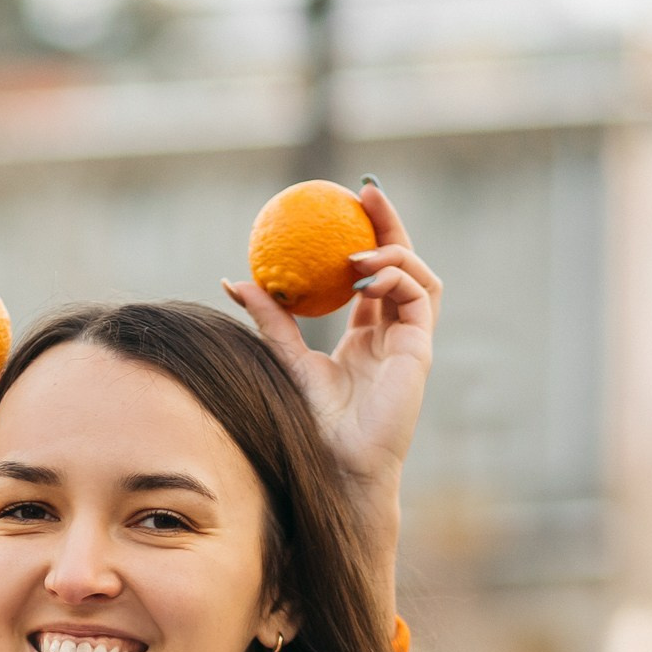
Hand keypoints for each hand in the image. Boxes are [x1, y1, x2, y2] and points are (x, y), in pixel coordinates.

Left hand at [223, 182, 439, 604]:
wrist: (333, 461)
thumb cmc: (309, 421)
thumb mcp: (284, 356)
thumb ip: (268, 319)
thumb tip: (232, 280)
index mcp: (366, 337)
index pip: (372, 276)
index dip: (364, 238)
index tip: (343, 204)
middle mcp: (393, 335)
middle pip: (404, 265)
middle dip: (390, 224)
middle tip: (366, 190)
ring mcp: (410, 342)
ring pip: (420, 276)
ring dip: (393, 250)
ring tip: (356, 248)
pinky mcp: (420, 350)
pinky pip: (418, 297)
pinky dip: (396, 277)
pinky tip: (366, 275)